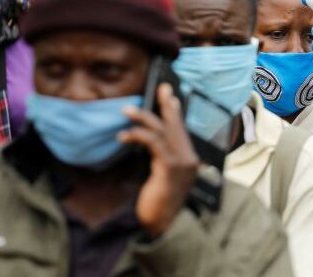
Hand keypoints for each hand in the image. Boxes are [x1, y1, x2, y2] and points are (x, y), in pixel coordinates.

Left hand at [118, 83, 198, 236]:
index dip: (176, 112)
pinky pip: (153, 143)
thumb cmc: (158, 204)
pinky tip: (124, 135)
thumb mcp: (161, 178)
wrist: (162, 224)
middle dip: (167, 104)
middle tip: (161, 87)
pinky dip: (137, 135)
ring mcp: (182, 162)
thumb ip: (160, 161)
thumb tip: (148, 143)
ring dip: (143, 117)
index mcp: (189, 161)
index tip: (170, 97)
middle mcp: (189, 159)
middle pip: (176, 125)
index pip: (182, 131)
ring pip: (163, 130)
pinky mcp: (170, 166)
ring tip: (126, 110)